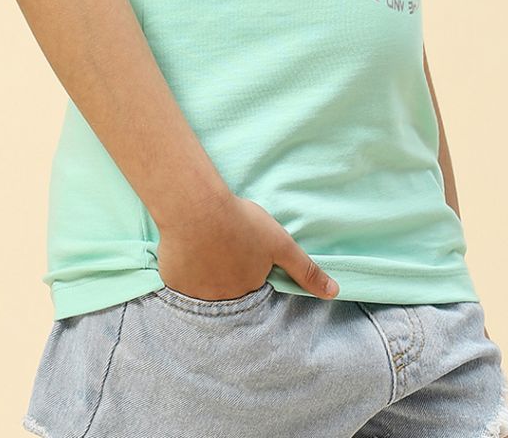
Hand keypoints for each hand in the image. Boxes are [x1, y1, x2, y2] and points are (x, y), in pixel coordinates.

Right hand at [156, 192, 339, 300]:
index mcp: (247, 291)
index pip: (251, 287)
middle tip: (223, 245)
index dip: (249, 267)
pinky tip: (187, 247)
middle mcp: (221, 300)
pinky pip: (180, 280)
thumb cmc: (241, 222)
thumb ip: (306, 270)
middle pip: (227, 290)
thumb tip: (334, 293)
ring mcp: (195, 293)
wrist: (196, 208)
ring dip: (205, 271)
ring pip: (203, 287)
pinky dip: (184, 267)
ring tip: (205, 244)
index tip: (242, 251)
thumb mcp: (280, 244)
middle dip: (226, 272)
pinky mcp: (173, 281)